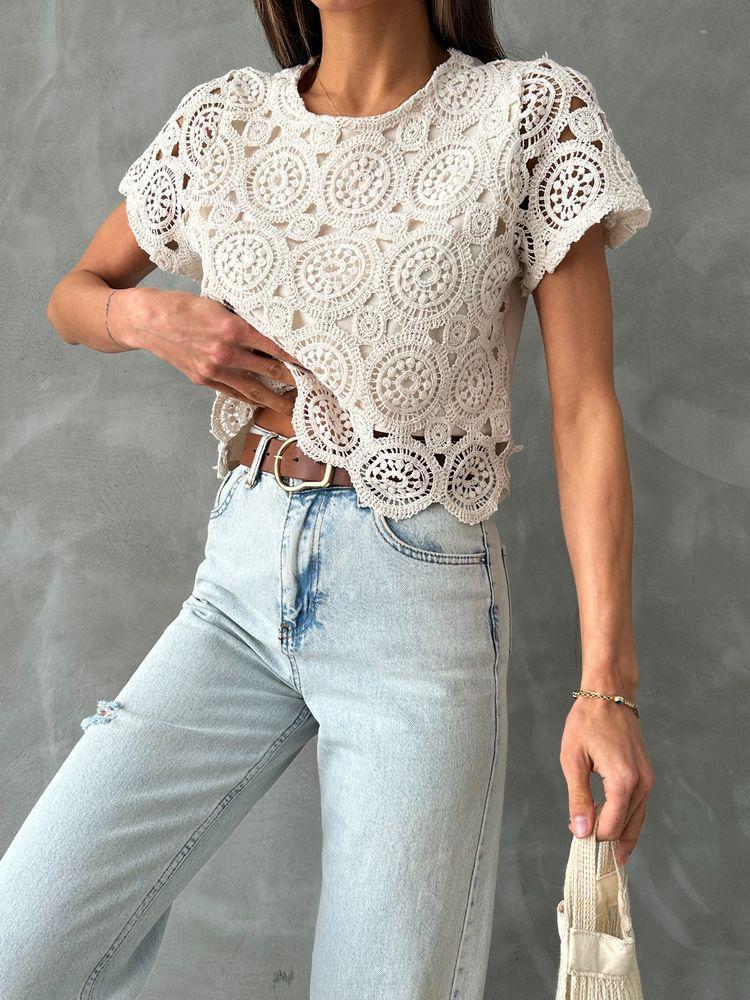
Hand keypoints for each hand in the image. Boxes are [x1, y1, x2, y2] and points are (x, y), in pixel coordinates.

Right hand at [110, 287, 308, 413]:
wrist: (146, 321)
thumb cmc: (182, 306)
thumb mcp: (216, 304)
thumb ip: (242, 318)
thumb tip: (269, 327)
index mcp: (232, 329)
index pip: (275, 346)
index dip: (298, 356)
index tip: (315, 362)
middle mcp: (226, 353)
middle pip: (270, 370)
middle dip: (295, 380)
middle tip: (315, 387)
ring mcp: (214, 370)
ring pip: (255, 390)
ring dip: (277, 400)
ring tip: (294, 408)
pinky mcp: (204, 380)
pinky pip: (234, 392)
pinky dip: (251, 397)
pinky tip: (263, 401)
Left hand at [560, 691, 654, 864]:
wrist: (609, 695)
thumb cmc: (587, 722)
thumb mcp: (573, 760)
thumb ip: (578, 799)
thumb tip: (581, 831)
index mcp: (623, 780)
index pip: (611, 827)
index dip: (592, 835)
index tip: (574, 832)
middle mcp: (642, 784)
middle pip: (626, 828)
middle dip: (604, 836)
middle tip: (581, 836)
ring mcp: (647, 780)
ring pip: (636, 821)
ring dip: (616, 831)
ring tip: (594, 837)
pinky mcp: (647, 775)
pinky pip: (638, 806)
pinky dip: (625, 818)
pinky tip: (609, 822)